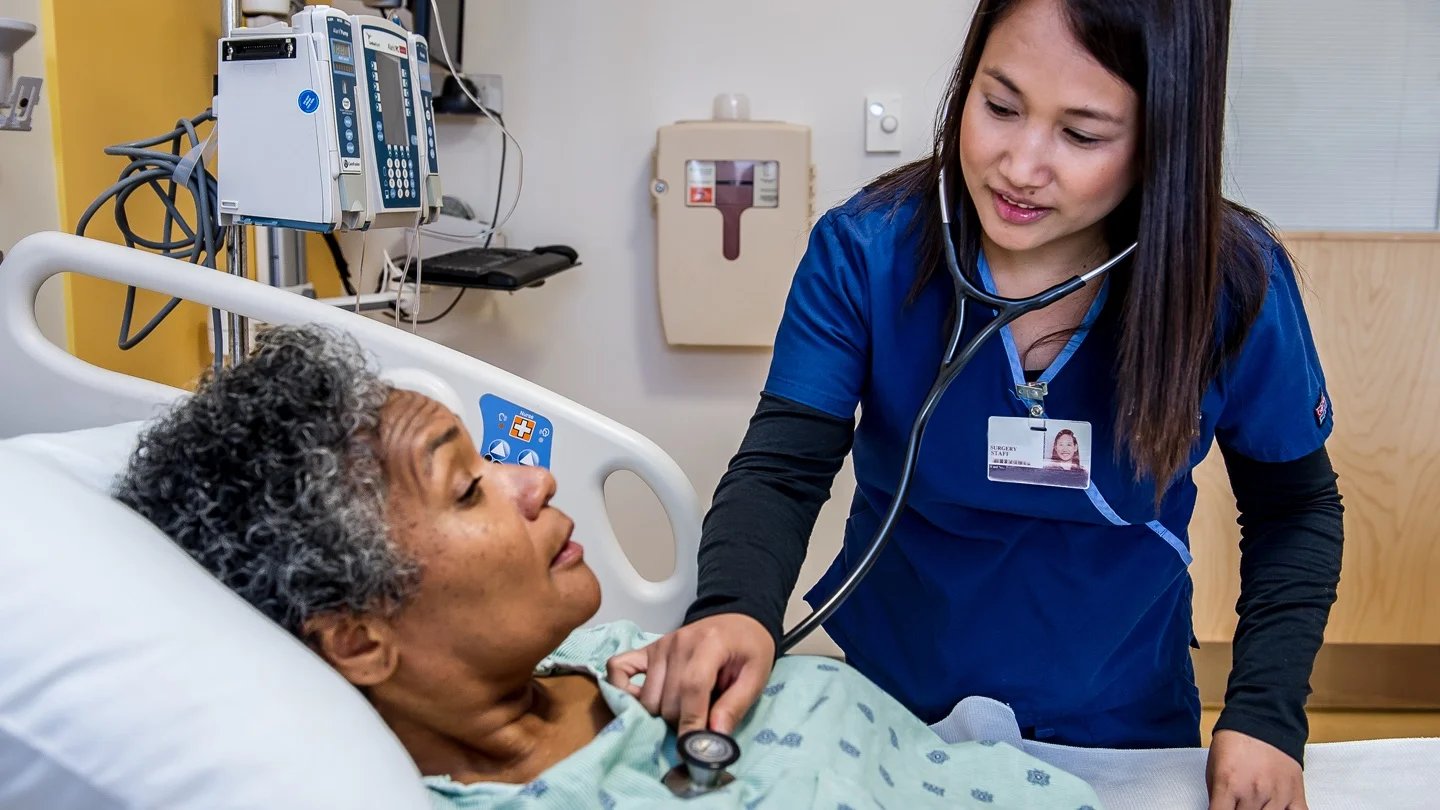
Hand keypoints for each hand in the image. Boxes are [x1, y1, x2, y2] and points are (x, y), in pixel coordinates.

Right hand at [605, 613, 774, 735]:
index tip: (694, 749)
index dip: (691, 722)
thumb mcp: (757, 676)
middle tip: (703, 720)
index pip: (691, 688)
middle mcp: (678, 642)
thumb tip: (714, 738)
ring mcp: (659, 645)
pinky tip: (639, 700)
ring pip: (647, 698)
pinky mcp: (648, 649)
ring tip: (685, 708)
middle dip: (683, 721)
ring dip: (663, 714)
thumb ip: (735, 706)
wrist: (738, 620)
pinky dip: (622, 688)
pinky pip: (618, 667)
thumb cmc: (750, 649)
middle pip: (667, 700)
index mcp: (710, 643)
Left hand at [1207, 729, 1306, 809]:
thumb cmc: (1235, 741)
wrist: (1263, 719)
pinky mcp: (1296, 795)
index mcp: (1229, 785)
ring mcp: (1278, 795)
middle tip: (1238, 801)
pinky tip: (1275, 808)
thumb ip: (1217, 796)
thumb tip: (1218, 809)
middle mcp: (1254, 792)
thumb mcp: (1214, 768)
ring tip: (1254, 804)